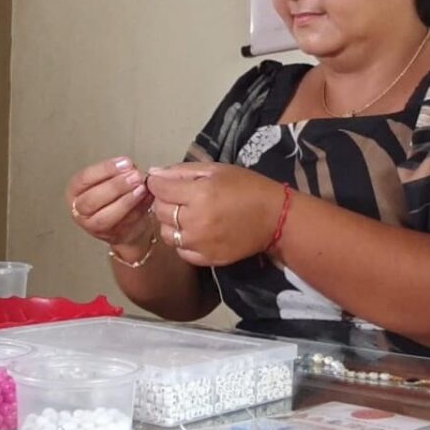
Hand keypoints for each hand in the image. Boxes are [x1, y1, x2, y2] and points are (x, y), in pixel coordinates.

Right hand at [66, 156, 153, 247]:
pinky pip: (122, 224)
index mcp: (76, 190)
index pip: (84, 178)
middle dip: (115, 186)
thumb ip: (119, 172)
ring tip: (142, 188)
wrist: (128, 221)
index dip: (105, 169)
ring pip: (104, 217)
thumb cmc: (116, 196)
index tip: (125, 163)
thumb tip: (131, 167)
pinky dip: (137, 210)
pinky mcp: (112, 237)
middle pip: (91, 199)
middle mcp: (79, 210)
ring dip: (125, 201)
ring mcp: (94, 226)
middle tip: (135, 176)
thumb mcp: (114, 178)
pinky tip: (147, 198)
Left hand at [147, 163, 285, 266]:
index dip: (157, 183)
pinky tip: (196, 231)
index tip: (164, 183)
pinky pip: (180, 250)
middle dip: (165, 201)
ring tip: (188, 215)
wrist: (275, 218)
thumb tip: (153, 174)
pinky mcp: (207, 259)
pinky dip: (183, 241)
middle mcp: (195, 221)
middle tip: (180, 197)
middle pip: (160, 211)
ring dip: (171, 223)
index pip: (158, 188)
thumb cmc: (247, 187)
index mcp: (199, 194)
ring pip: (166, 233)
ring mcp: (200, 243)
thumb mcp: (217, 170)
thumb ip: (182, 171)